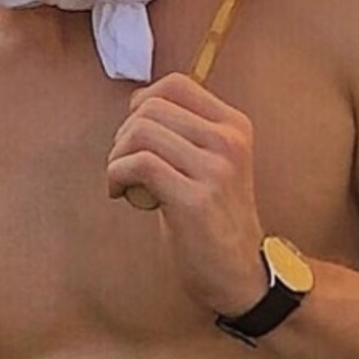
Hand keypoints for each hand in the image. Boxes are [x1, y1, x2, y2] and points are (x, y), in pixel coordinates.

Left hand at [106, 72, 266, 316]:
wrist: (241, 273)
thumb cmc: (215, 221)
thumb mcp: (211, 164)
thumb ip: (184, 134)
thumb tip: (137, 109)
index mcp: (234, 126)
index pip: (176, 85)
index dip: (142, 103)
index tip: (134, 134)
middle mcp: (228, 142)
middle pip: (151, 108)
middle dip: (124, 135)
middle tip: (125, 165)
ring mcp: (215, 169)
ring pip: (140, 133)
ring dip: (117, 157)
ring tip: (122, 181)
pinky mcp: (194, 199)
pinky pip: (139, 166)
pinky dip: (117, 176)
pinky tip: (120, 193)